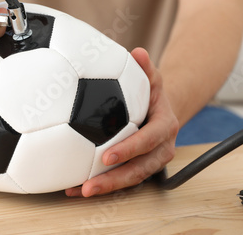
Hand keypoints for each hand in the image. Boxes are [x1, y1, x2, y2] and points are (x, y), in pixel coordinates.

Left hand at [65, 47, 178, 196]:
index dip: (130, 149)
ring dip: (106, 188)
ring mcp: (152, 162)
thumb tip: (138, 52)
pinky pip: (122, 180)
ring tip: (79, 191)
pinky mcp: (140, 169)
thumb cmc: (153, 95)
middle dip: (115, 180)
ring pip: (131, 179)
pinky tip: (77, 188)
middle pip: (140, 170)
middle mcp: (161, 149)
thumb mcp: (153, 79)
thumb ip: (146, 68)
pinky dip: (102, 185)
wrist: (163, 112)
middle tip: (90, 185)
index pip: (148, 141)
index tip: (108, 156)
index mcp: (165, 127)